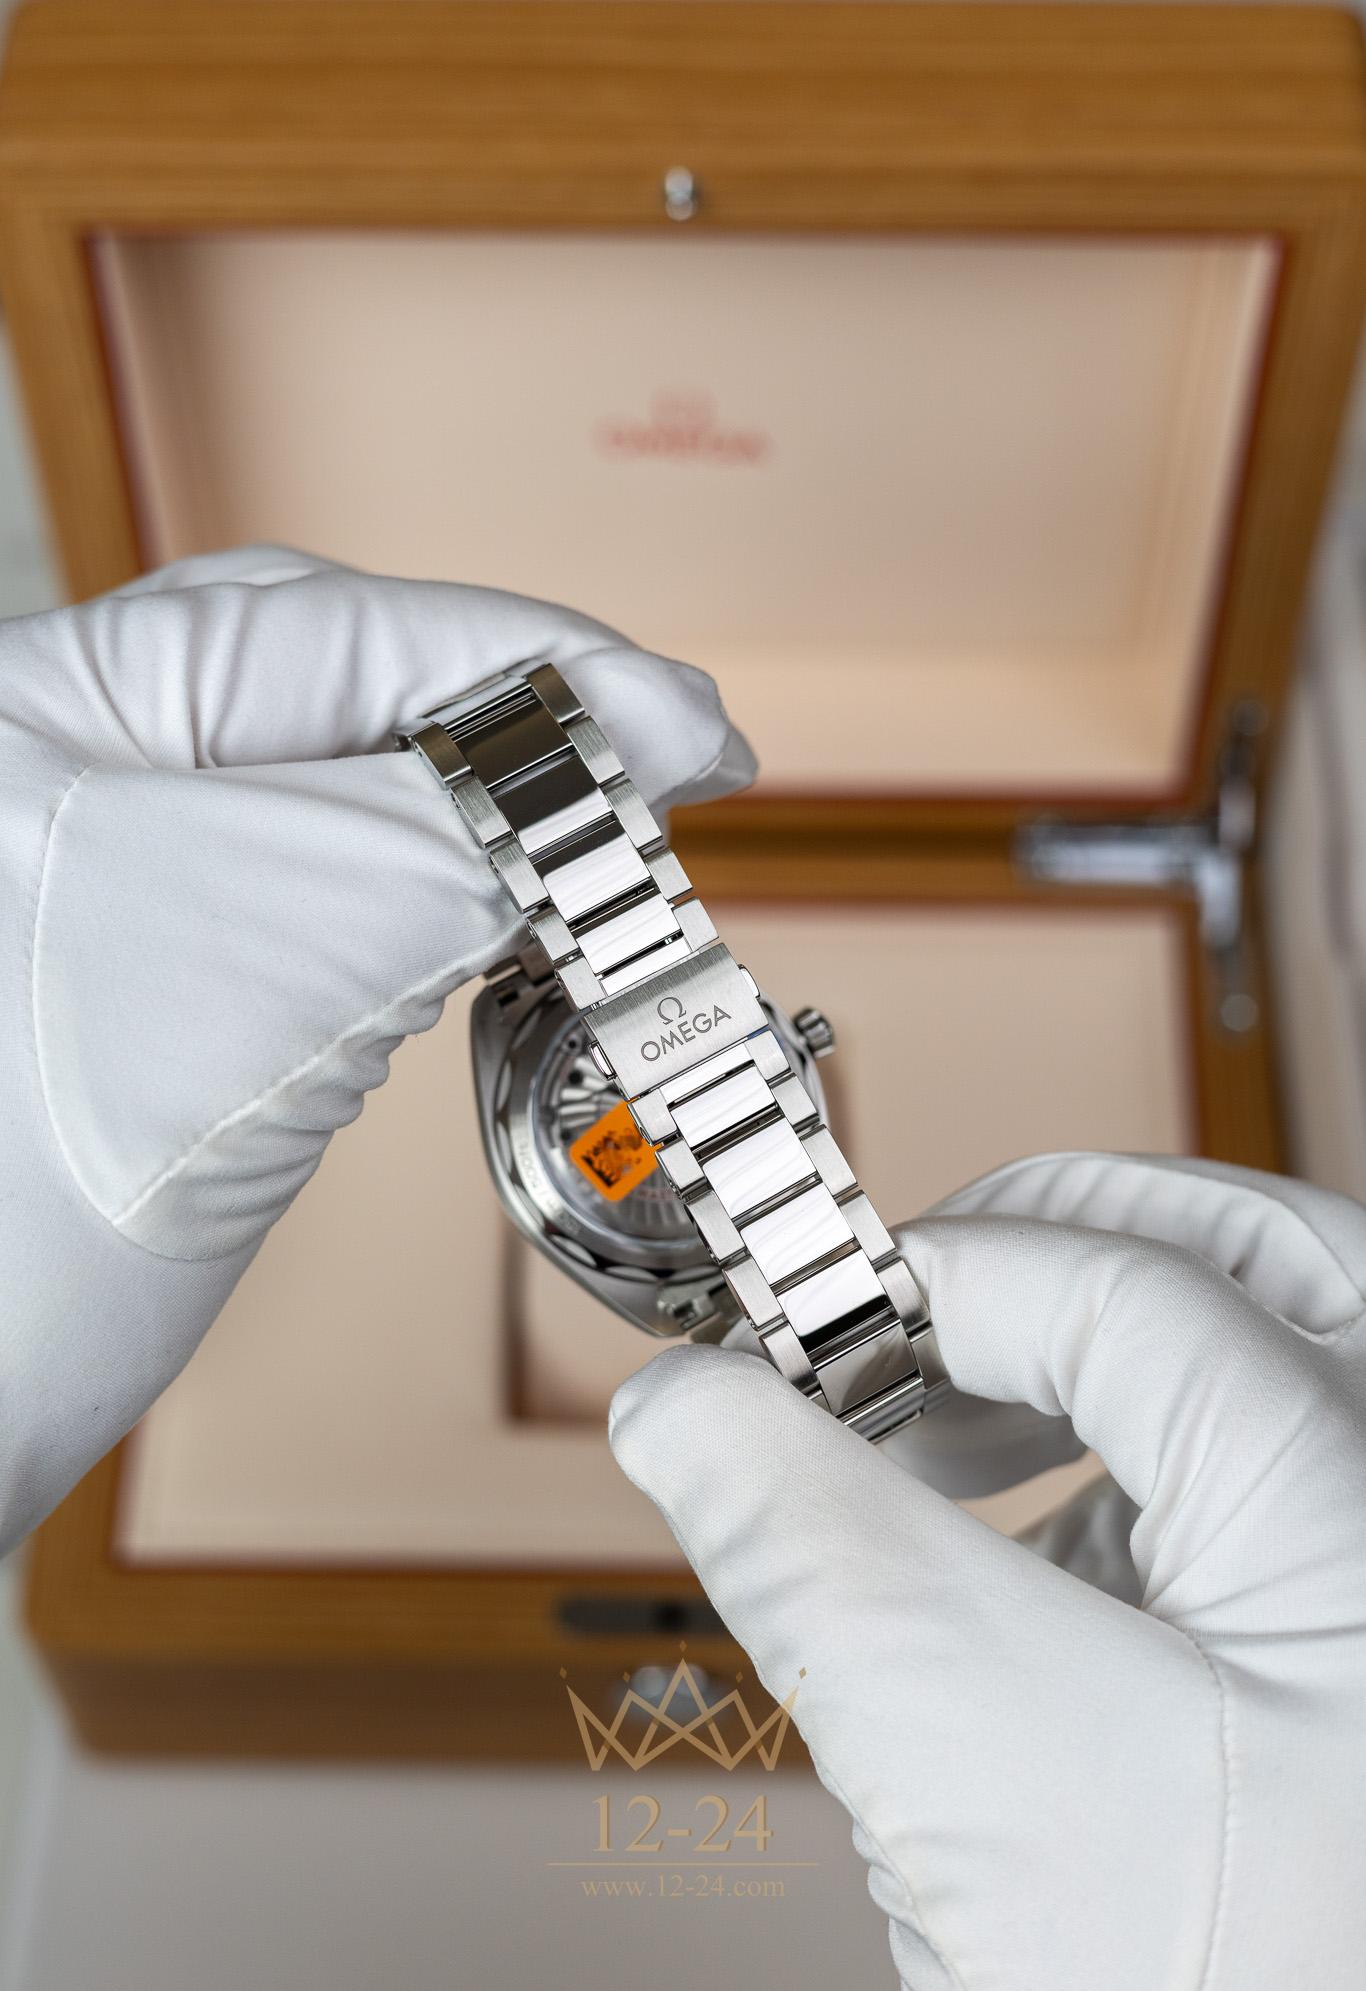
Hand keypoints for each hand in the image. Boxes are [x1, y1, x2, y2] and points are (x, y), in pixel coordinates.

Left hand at [1, 545, 750, 1554]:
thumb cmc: (31, 1202)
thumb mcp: (283, 956)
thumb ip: (478, 823)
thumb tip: (654, 734)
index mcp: (44, 702)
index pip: (326, 627)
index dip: (532, 666)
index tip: (685, 718)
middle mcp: (65, 759)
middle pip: (335, 685)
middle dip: (511, 724)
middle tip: (664, 766)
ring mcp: (110, 864)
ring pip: (342, 786)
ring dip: (486, 811)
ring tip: (605, 837)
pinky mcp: (163, 962)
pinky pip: (325, 881)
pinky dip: (434, 891)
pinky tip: (504, 905)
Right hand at [611, 1153, 1365, 1990]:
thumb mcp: (973, 1771)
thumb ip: (809, 1550)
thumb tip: (682, 1406)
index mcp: (1352, 1496)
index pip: (1116, 1284)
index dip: (922, 1288)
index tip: (782, 1343)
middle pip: (1244, 1258)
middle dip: (1051, 1253)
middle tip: (903, 1305)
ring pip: (1261, 1357)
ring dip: (1089, 1352)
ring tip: (944, 1444)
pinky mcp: (1342, 1647)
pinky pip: (1252, 1479)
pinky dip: (1126, 1466)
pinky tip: (1026, 1563)